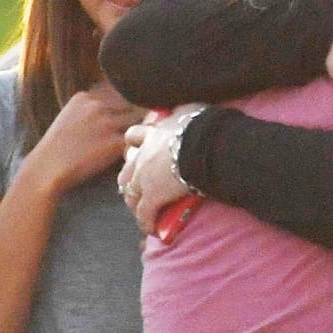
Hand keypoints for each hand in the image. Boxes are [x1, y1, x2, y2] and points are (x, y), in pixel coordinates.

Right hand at [23, 83, 145, 194]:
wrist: (47, 168)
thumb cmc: (58, 147)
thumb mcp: (71, 116)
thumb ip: (91, 108)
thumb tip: (114, 107)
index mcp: (84, 97)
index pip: (119, 89)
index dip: (131, 97)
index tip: (139, 103)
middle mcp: (96, 105)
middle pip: (132, 100)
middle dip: (142, 108)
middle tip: (154, 117)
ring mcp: (106, 123)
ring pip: (140, 117)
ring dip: (145, 124)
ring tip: (148, 133)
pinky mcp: (114, 142)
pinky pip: (138, 138)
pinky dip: (142, 142)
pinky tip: (143, 147)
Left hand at [118, 104, 203, 230]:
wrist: (206, 147)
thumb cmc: (203, 128)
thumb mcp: (191, 110)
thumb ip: (182, 109)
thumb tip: (185, 104)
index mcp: (153, 135)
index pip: (134, 138)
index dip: (134, 146)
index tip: (136, 151)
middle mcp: (143, 156)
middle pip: (126, 169)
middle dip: (127, 180)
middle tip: (132, 187)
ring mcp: (145, 178)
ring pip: (131, 193)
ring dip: (134, 202)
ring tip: (140, 210)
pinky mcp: (153, 196)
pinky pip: (145, 213)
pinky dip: (146, 221)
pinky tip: (150, 228)